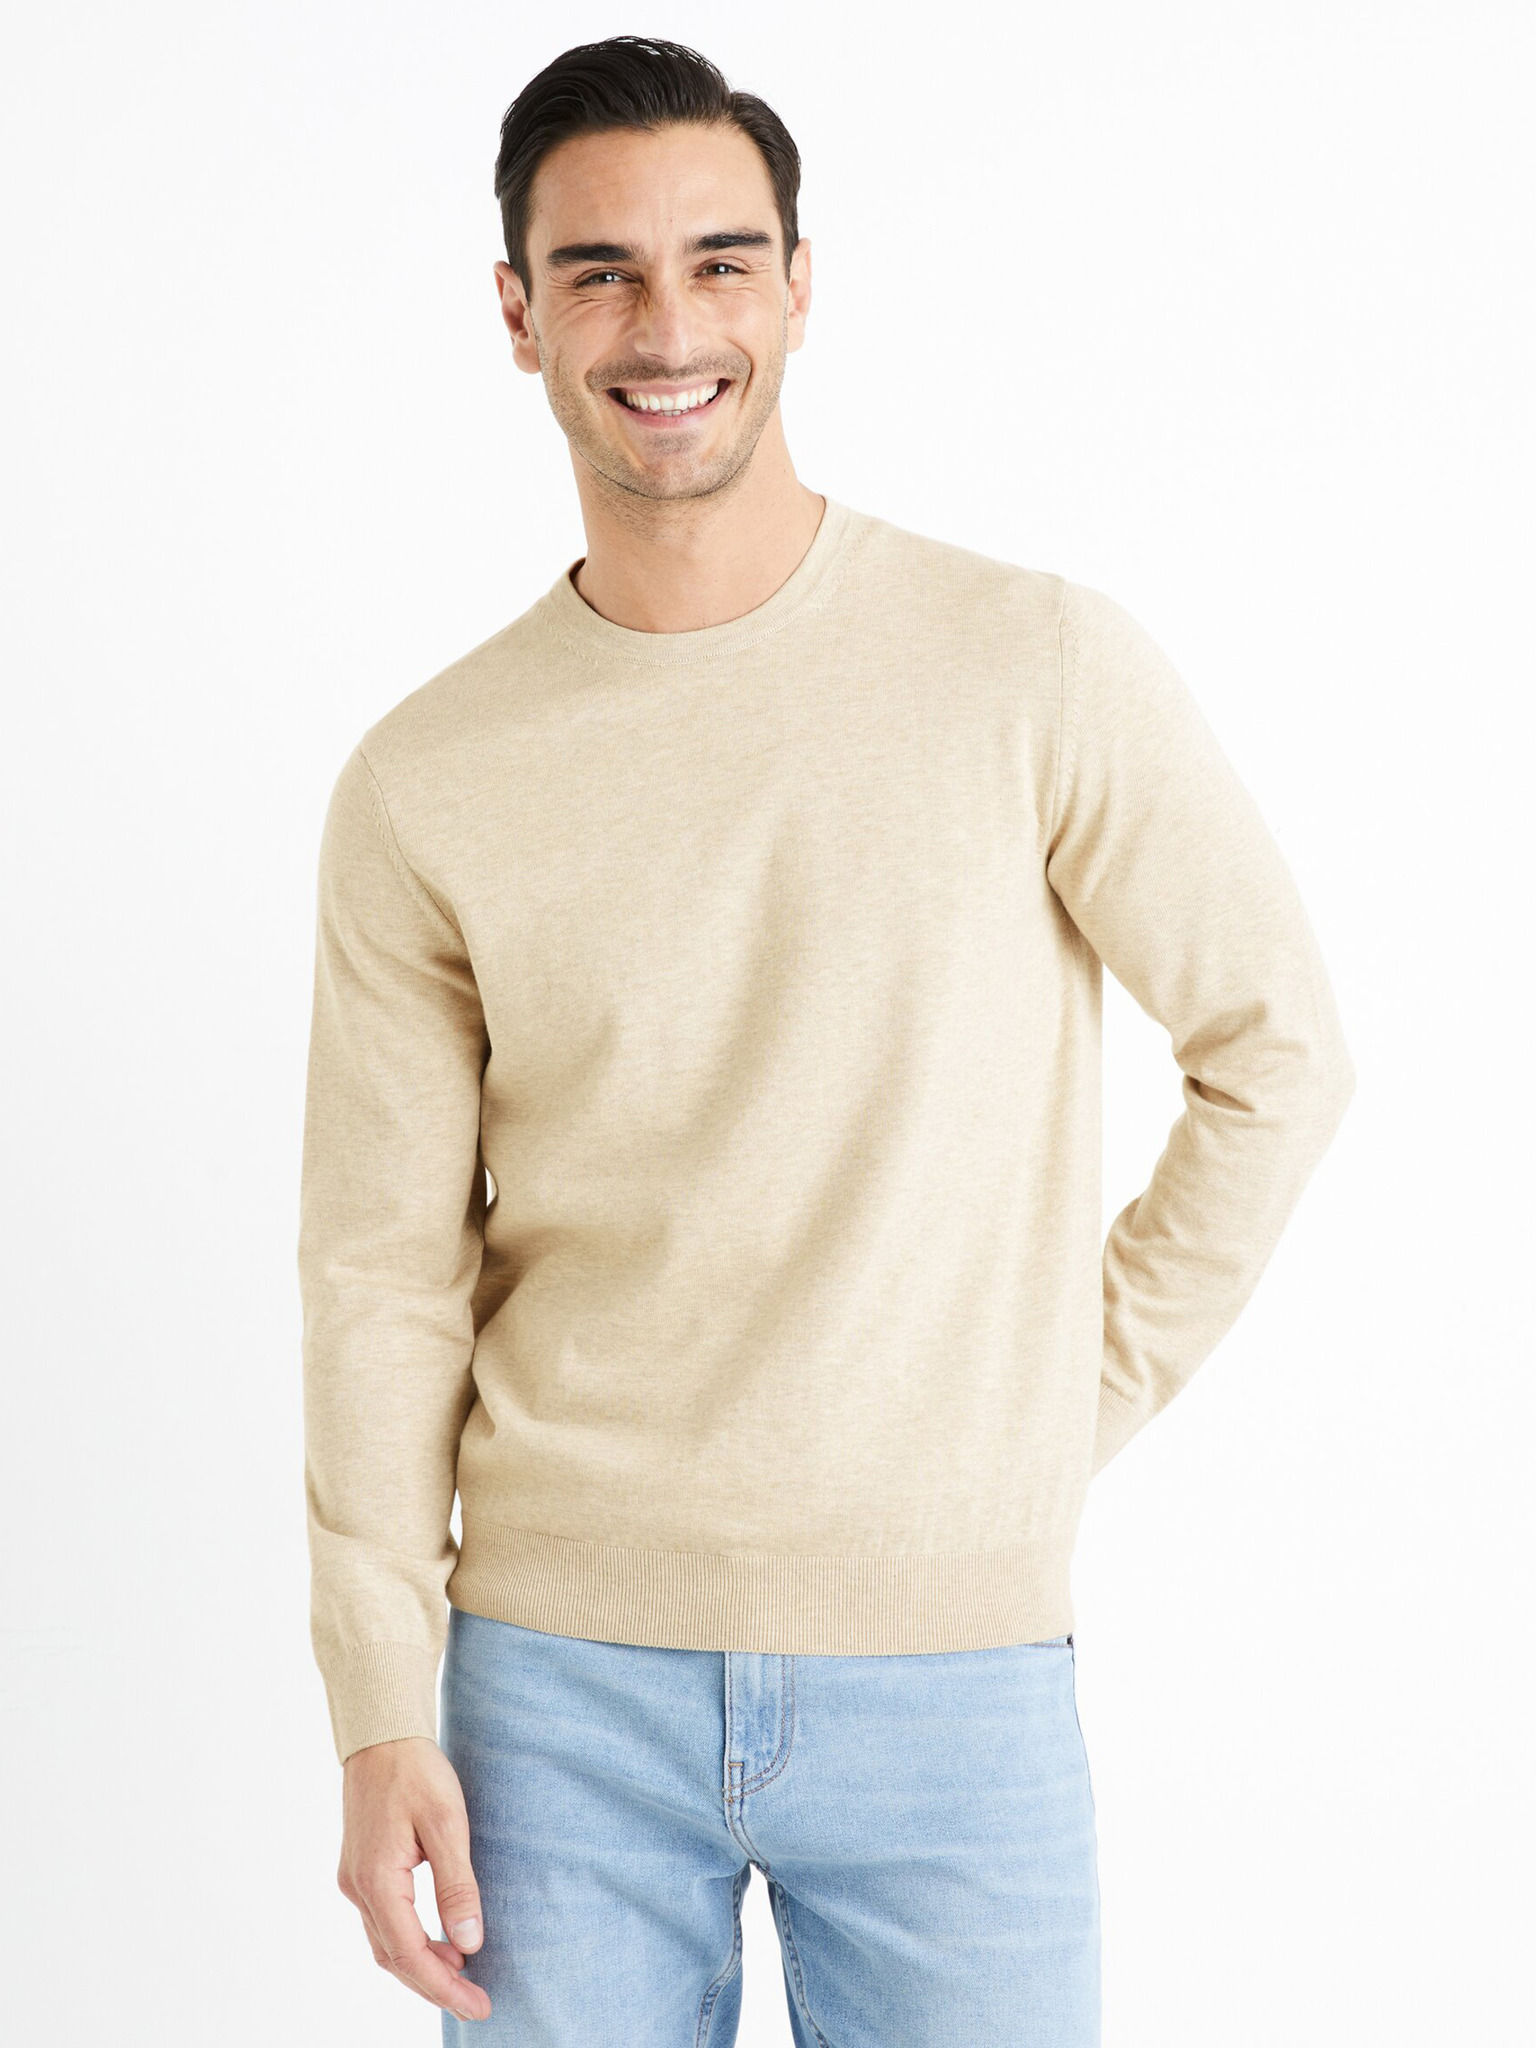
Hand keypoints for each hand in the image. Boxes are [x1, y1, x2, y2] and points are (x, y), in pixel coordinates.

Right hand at [337, 1735, 491, 2023]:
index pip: (410, 1955)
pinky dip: (410, 1942)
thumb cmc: (415, 1771)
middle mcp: (358, 1888)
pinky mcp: (361, 1870)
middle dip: (435, 1986)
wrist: (381, 1733)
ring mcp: (355, 1880)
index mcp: (377, 1880)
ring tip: (463, 1978)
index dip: (445, 1987)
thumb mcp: (446, 1823)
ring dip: (422, 1967)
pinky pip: (383, 1923)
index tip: (478, 2005)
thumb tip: (469, 1944)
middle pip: (394, 1958)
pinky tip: (439, 1942)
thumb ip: (457, 1886)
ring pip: (386, 1944)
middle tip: (476, 2003)